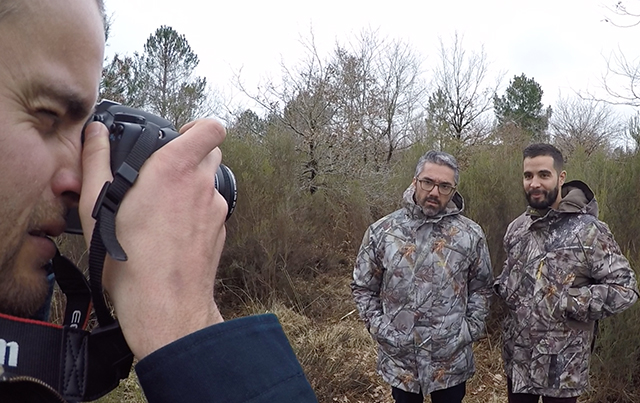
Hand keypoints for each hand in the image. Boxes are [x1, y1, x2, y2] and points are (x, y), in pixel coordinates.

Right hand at [79, 119, 226, 358]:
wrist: (164, 304)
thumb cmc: (129, 258)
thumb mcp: (98, 206)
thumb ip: (97, 160)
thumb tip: (95, 133)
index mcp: (175, 168)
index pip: (211, 128)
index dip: (200, 127)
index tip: (182, 135)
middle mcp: (202, 185)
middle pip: (212, 153)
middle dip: (193, 155)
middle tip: (165, 172)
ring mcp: (215, 209)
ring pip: (210, 183)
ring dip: (193, 186)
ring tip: (163, 208)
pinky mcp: (220, 231)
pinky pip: (212, 211)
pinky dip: (198, 213)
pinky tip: (174, 232)